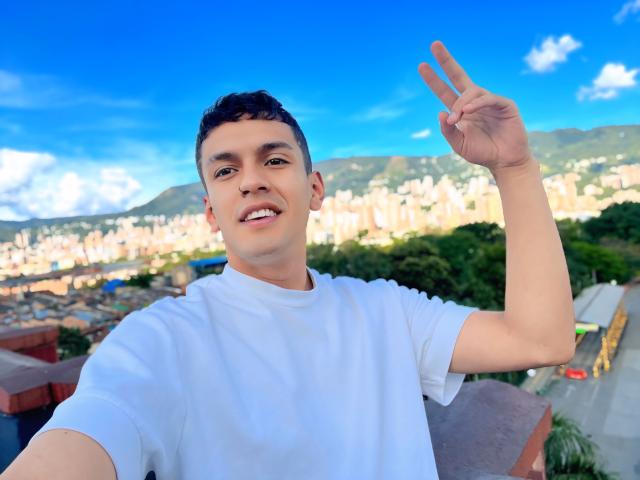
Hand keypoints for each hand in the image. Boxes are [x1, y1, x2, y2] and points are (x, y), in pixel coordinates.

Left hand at [418, 41, 533, 172]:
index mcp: (461, 110)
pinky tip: (468, 111)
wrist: (504, 162)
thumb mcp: (459, 144)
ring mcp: (489, 101)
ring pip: (471, 91)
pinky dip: (476, 103)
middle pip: (458, 75)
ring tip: (456, 119)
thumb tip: (440, 113)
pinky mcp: (505, 104)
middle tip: (434, 44)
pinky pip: (488, 98)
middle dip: (446, 60)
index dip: (434, 78)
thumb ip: (448, 131)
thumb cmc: (482, 153)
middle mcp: (474, 102)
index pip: (445, 90)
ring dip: (460, 104)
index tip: (421, 65)